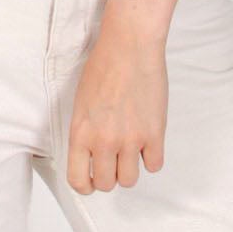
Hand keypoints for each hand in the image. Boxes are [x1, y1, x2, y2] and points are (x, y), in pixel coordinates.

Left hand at [65, 25, 167, 192]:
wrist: (130, 46)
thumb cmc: (103, 66)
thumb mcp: (81, 102)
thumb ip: (85, 131)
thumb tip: (91, 154)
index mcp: (80, 132)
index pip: (78, 180)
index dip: (85, 185)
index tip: (91, 180)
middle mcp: (104, 141)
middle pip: (107, 184)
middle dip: (109, 176)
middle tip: (113, 162)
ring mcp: (130, 139)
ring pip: (130, 180)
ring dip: (130, 169)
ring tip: (130, 151)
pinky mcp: (155, 133)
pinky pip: (154, 165)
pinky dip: (151, 158)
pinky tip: (147, 142)